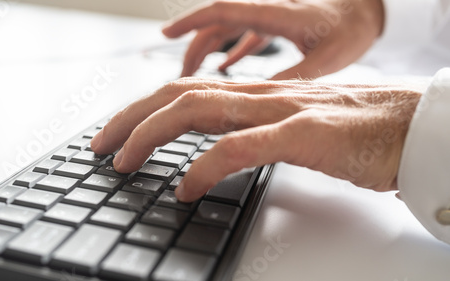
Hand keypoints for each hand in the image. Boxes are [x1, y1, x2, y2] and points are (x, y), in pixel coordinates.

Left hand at [91, 78, 420, 201]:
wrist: (415, 125)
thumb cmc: (358, 131)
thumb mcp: (293, 127)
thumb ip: (255, 131)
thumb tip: (215, 150)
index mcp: (256, 95)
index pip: (184, 92)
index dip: (143, 110)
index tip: (116, 135)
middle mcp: (261, 96)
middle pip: (177, 95)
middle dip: (129, 118)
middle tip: (100, 147)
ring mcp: (281, 111)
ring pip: (197, 110)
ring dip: (151, 135)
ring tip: (123, 163)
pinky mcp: (304, 135)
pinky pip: (240, 146)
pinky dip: (205, 167)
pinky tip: (184, 188)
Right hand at [162, 0, 384, 78]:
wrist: (370, 10)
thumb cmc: (352, 28)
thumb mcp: (327, 58)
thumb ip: (295, 76)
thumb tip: (265, 100)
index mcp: (275, 14)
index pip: (223, 11)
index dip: (192, 22)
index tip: (167, 32)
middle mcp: (265, 11)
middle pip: (216, 25)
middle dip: (191, 46)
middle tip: (180, 74)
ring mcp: (268, 17)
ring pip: (226, 30)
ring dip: (206, 50)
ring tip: (192, 75)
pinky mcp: (274, 25)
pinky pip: (241, 35)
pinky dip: (227, 51)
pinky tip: (222, 67)